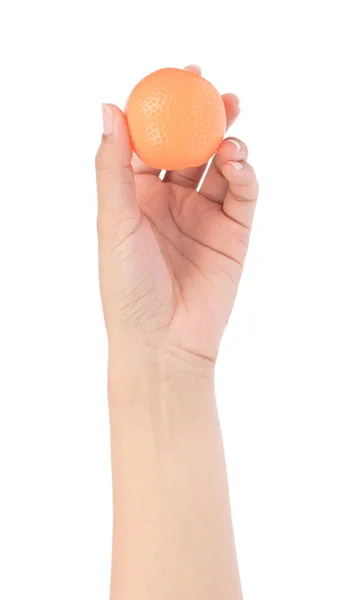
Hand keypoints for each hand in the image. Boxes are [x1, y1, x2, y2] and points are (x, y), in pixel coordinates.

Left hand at [96, 67, 257, 365]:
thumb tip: (110, 107)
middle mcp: (170, 203)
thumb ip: (112, 166)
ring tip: (230, 129)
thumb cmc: (128, 287)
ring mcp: (203, 217)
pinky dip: (244, 173)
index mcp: (136, 197)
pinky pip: (242, 193)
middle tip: (215, 90)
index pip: (151, 141)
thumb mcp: (114, 222)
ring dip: (227, 141)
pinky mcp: (233, 233)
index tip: (177, 77)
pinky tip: (238, 163)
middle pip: (190, 147)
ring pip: (220, 166)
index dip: (163, 108)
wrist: (163, 342)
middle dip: (204, 117)